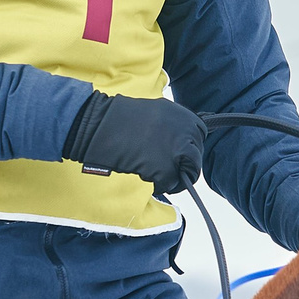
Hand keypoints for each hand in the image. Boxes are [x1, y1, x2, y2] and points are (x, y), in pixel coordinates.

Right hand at [64, 93, 205, 192]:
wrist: (98, 125)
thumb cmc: (118, 119)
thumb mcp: (155, 112)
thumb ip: (171, 126)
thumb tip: (178, 144)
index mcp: (184, 116)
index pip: (200, 136)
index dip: (188, 149)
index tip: (178, 156)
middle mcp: (186, 132)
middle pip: (195, 159)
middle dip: (183, 167)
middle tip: (167, 172)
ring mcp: (177, 151)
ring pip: (187, 174)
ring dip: (174, 179)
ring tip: (157, 176)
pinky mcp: (165, 169)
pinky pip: (170, 185)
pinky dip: (160, 186)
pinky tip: (144, 176)